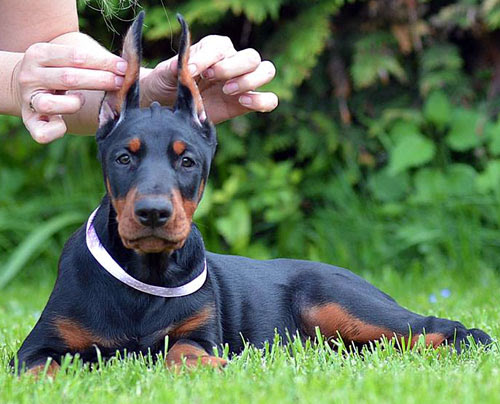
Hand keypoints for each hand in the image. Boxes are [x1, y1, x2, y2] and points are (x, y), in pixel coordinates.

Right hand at [15, 42, 126, 142]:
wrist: (22, 84)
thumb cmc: (59, 70)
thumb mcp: (69, 57)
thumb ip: (92, 60)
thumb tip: (126, 66)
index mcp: (39, 54)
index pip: (75, 56)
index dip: (103, 62)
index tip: (123, 68)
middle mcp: (30, 76)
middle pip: (68, 78)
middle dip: (100, 80)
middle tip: (120, 83)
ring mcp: (28, 100)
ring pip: (50, 104)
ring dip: (74, 104)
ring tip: (82, 99)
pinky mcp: (30, 121)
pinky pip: (42, 132)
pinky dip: (56, 131)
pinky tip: (64, 124)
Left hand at [140, 35, 277, 122]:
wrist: (171, 105)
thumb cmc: (169, 84)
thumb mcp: (165, 75)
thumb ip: (172, 69)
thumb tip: (179, 66)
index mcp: (214, 48)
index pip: (221, 48)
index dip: (207, 59)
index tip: (191, 72)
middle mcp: (233, 62)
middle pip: (251, 56)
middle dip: (232, 68)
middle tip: (212, 79)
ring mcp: (243, 83)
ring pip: (266, 71)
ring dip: (249, 80)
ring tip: (226, 91)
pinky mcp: (245, 104)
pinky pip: (269, 100)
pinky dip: (261, 101)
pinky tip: (243, 102)